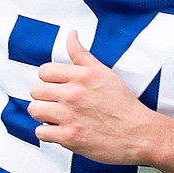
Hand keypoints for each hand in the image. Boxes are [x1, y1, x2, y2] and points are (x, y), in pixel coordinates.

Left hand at [29, 31, 153, 164]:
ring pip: (35, 110)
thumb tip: (71, 35)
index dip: (49, 80)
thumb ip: (82, 54)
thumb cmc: (123, 105)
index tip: (58, 87)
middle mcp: (74, 94)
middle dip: (45, 97)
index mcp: (82, 76)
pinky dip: (48, 133)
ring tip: (57, 117)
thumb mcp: (104, 72)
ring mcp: (70, 116)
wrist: (138, 134)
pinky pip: (41, 132)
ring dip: (43, 115)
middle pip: (36, 90)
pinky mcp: (69, 137)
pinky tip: (61, 130)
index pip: (44, 71)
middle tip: (58, 103)